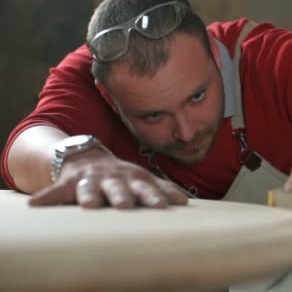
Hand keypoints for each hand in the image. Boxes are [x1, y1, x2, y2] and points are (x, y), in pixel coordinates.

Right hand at [29, 149, 188, 208]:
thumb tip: (186, 201)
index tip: (167, 205)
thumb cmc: (121, 175)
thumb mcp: (141, 179)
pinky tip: (35, 206)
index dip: (158, 195)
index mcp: (134, 178)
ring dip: (90, 196)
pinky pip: (56, 192)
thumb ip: (162, 189)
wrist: (86, 156)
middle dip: (125, 195)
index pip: (149, 187)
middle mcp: (114, 178)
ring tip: (90, 205)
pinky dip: (45, 198)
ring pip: (90, 189)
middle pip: (121, 188)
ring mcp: (91, 180)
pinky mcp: (68, 184)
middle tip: (127, 205)